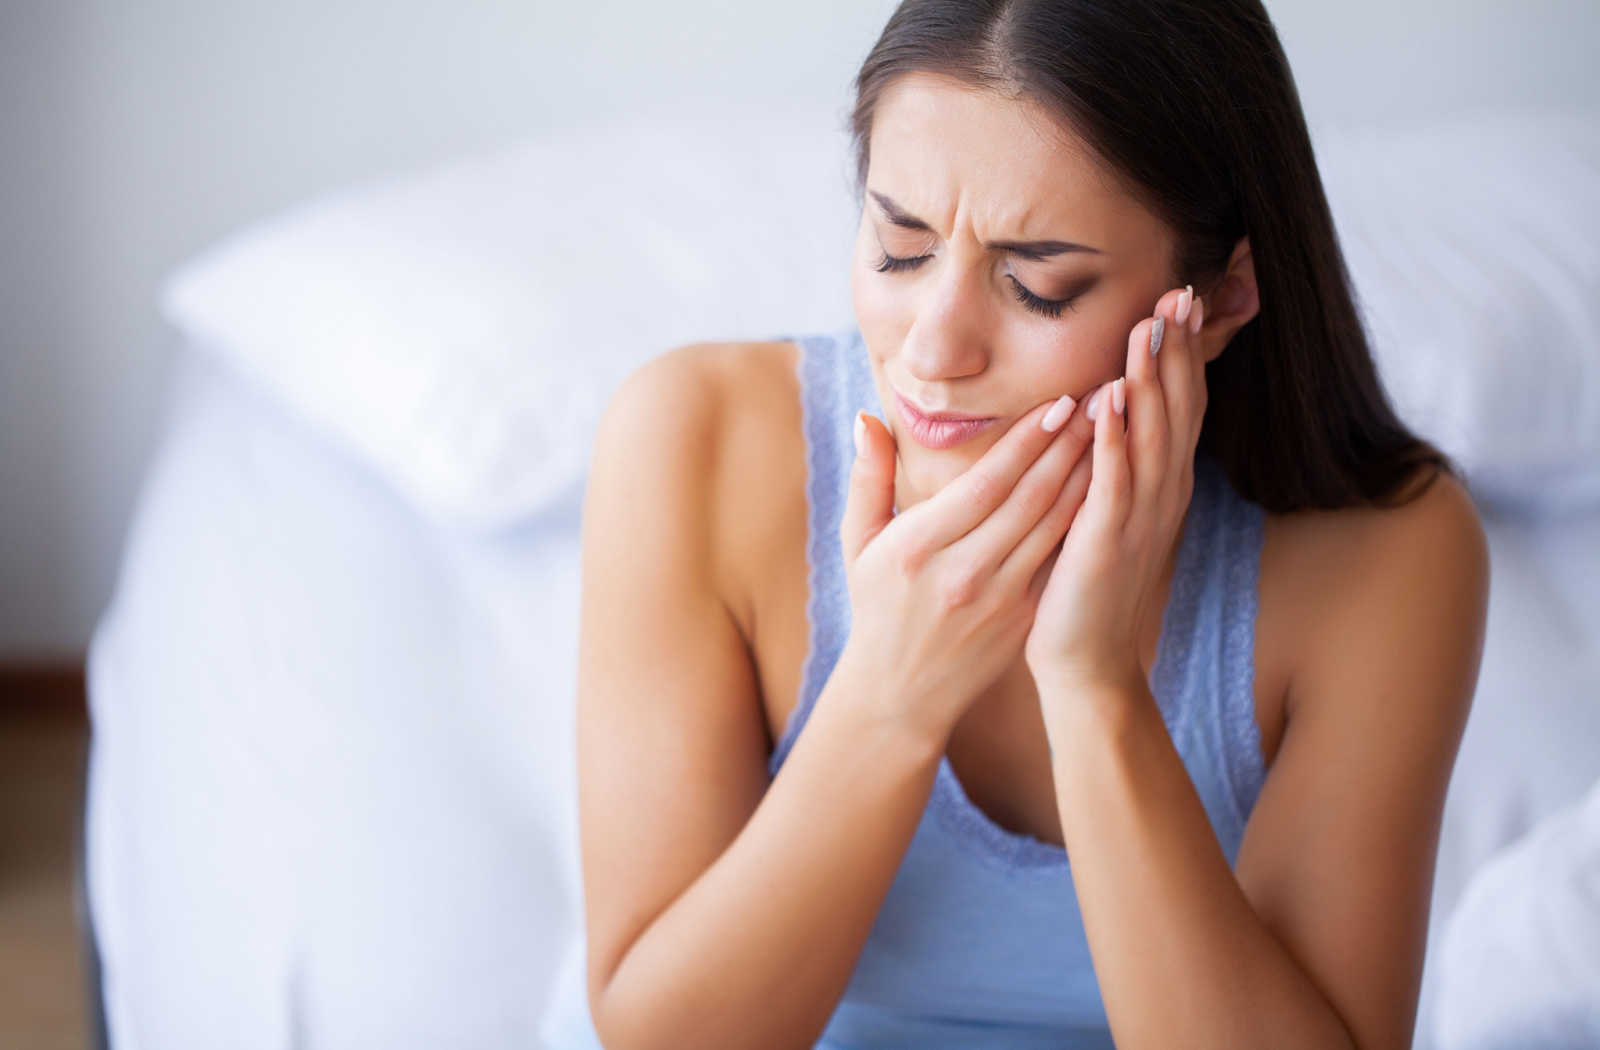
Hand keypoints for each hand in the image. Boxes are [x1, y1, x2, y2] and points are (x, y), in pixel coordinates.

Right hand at [835, 390, 1096, 751]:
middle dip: (1070, 444)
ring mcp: (997, 598)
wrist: (901, 693)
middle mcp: (961, 572)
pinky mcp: (1023, 616)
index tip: (1059, 401)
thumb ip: (867, 479)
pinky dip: (1085, 518)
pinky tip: (1106, 484)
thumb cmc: (877, 606)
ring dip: (1089, 474)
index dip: (1027, 442)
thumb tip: (866, 419)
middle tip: (1103, 397)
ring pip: (1053, 526)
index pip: (984, 484)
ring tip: (1114, 430)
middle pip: (1028, 498)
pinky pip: (1060, 556)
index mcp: (918, 548)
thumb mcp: (857, 544)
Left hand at [1023, 285, 1208, 699]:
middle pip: (1176, 408)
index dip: (1182, 351)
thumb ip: (1116, 461)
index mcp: (1161, 484)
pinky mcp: (1107, 543)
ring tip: (1148, 326)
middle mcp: (1161, 494)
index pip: (1178, 404)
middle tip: (1179, 290)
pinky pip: (1113, 483)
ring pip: (1151, 436)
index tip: (1179, 296)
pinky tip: (1108, 398)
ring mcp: (1139, 519)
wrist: (1087, 659)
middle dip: (1177, 349)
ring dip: (1150, 379)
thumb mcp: (1109, 511)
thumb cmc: (1089, 583)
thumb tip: (1108, 403)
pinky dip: (1114, 439)